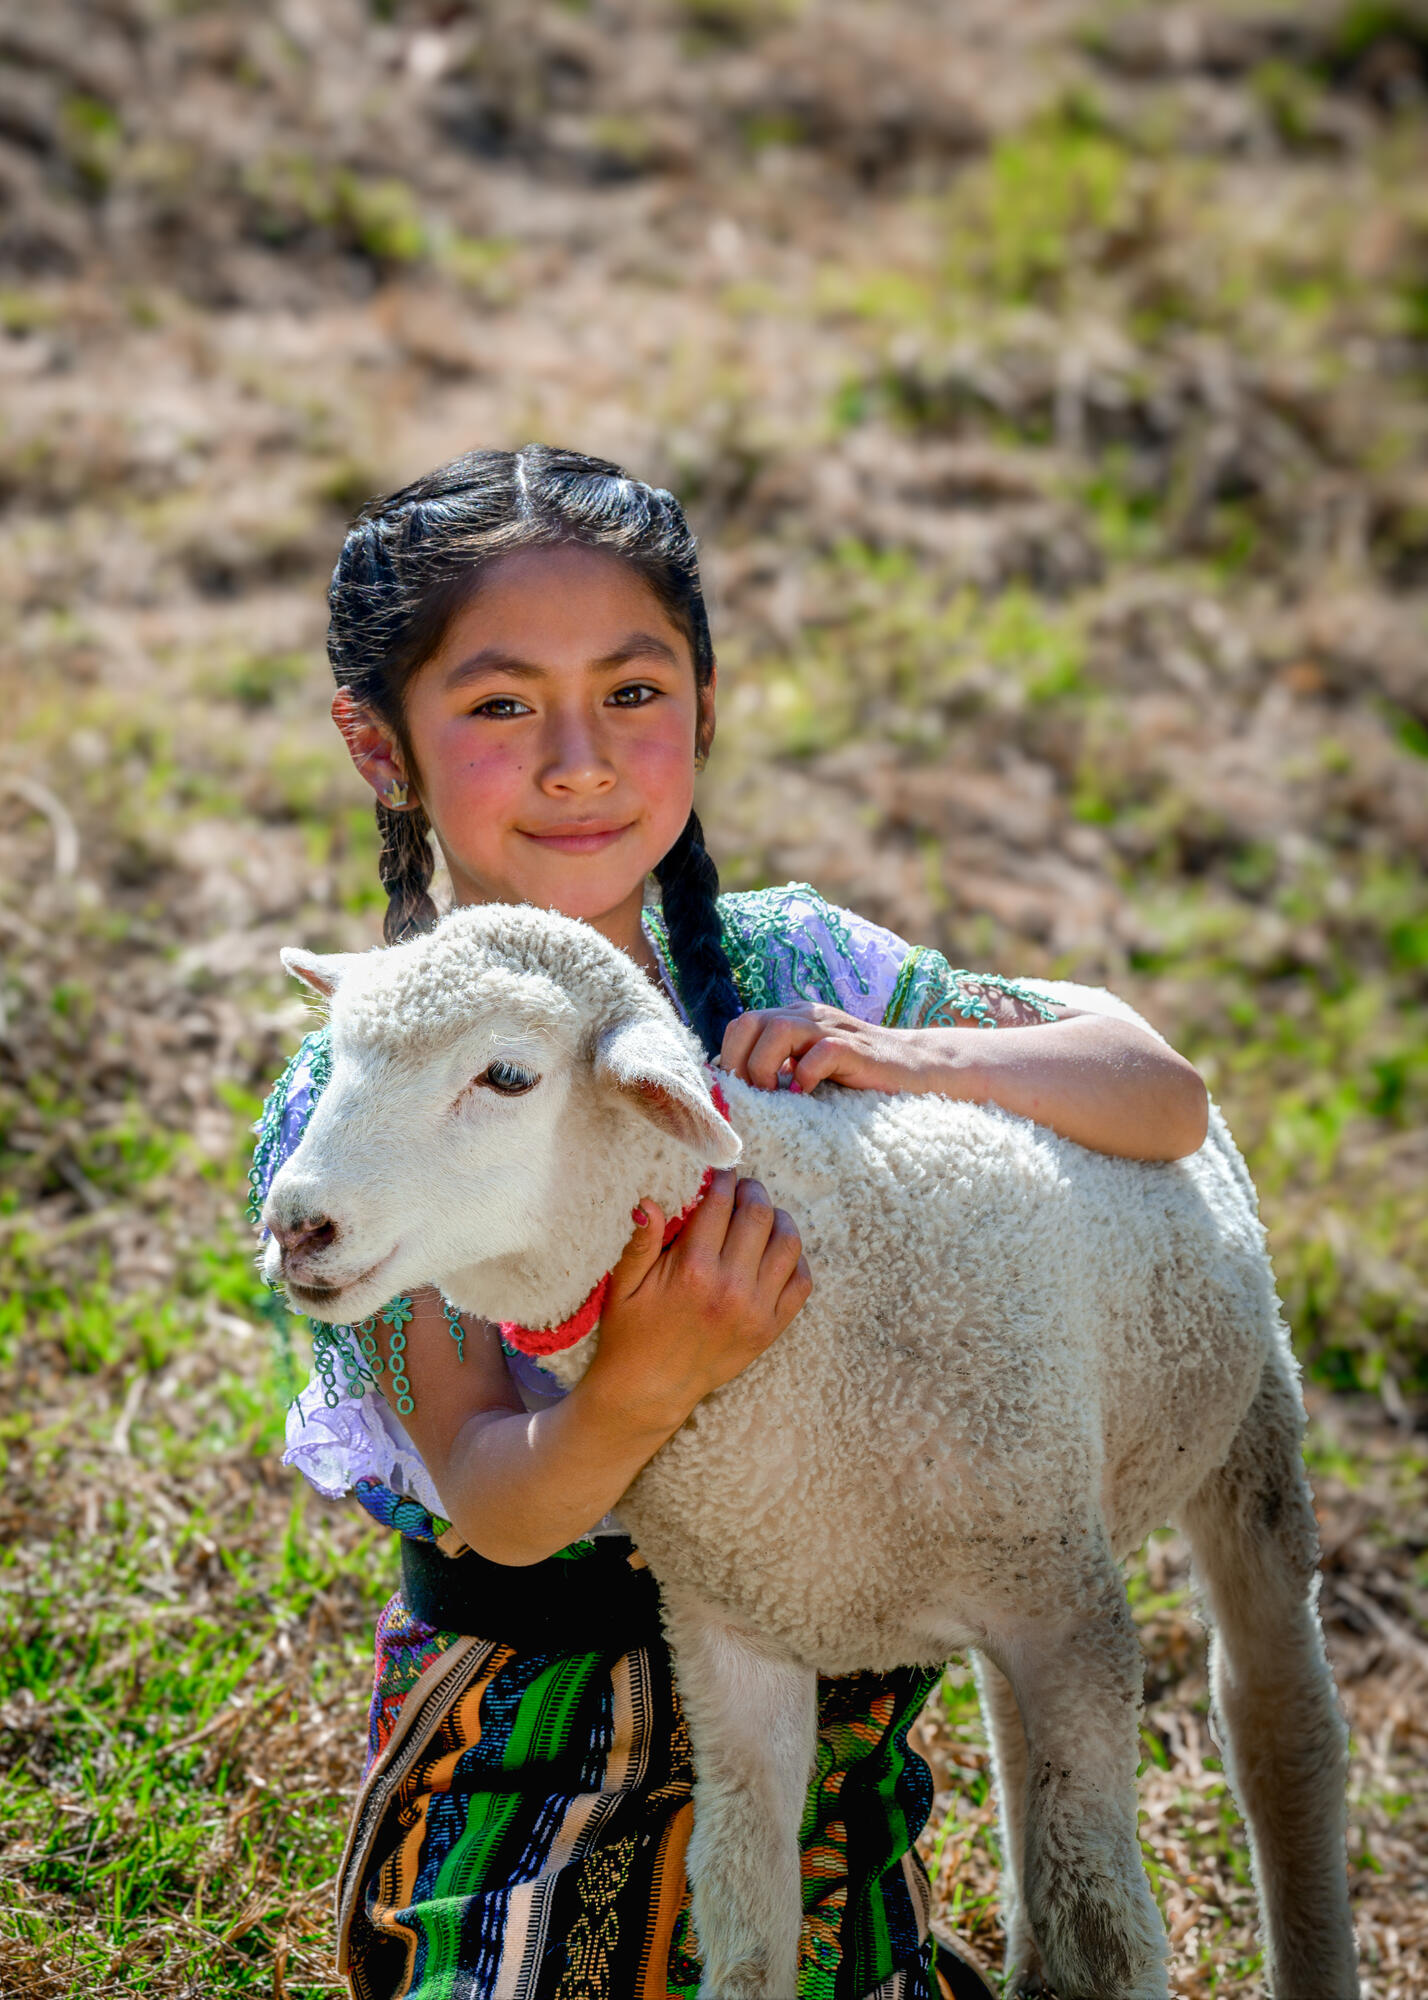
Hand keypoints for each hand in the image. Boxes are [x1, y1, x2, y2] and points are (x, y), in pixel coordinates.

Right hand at [582, 1171, 811, 1433]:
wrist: (649, 1391)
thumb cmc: (631, 1334)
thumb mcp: (623, 1285)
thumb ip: (641, 1242)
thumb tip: (649, 1201)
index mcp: (693, 1269)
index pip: (720, 1204)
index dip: (723, 1180)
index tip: (721, 1173)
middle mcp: (731, 1287)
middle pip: (759, 1216)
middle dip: (752, 1192)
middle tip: (743, 1189)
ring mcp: (756, 1310)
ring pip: (788, 1244)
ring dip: (779, 1220)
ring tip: (763, 1216)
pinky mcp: (770, 1330)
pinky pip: (801, 1284)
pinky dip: (796, 1260)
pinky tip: (776, 1253)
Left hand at [721, 1004, 938, 1095]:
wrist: (913, 1068)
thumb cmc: (856, 1075)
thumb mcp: (808, 1066)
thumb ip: (778, 1068)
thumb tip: (735, 1091)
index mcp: (791, 1018)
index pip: (740, 1026)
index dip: (729, 1059)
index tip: (734, 1094)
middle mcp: (806, 1016)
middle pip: (749, 1022)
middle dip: (740, 1062)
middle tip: (750, 1095)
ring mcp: (831, 1028)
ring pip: (779, 1030)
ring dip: (766, 1067)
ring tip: (774, 1096)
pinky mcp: (855, 1048)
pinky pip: (821, 1052)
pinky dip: (806, 1075)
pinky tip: (806, 1094)